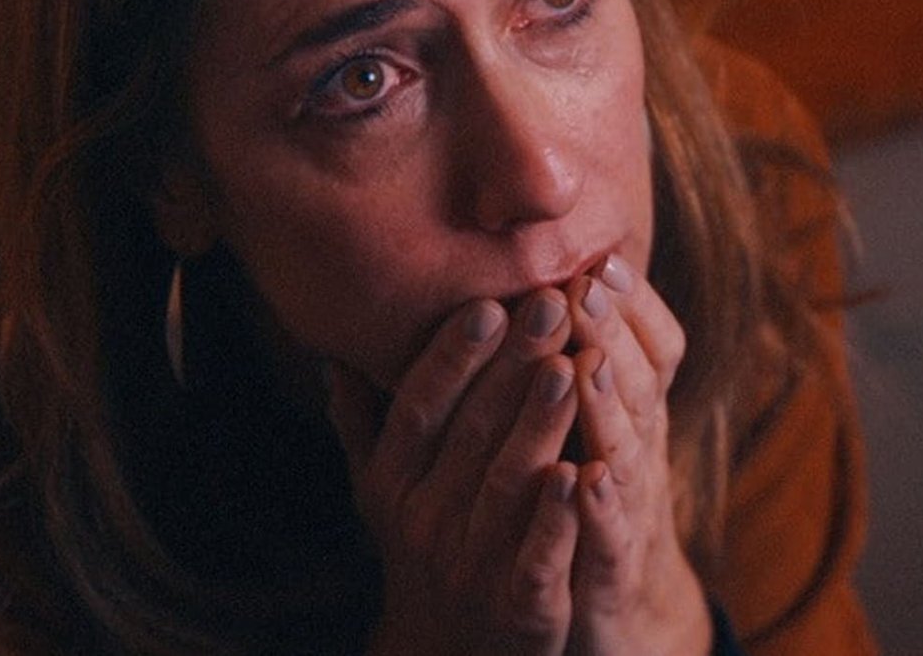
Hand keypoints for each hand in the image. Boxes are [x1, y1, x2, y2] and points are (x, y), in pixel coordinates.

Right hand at [327, 291, 582, 654]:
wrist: (452, 655)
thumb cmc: (426, 546)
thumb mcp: (381, 491)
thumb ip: (363, 424)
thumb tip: (334, 357)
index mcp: (392, 485)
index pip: (419, 409)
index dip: (451, 358)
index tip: (486, 303)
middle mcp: (423, 522)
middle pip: (470, 435)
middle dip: (511, 366)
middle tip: (549, 302)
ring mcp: (469, 566)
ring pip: (507, 486)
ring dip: (538, 426)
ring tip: (572, 366)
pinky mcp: (519, 610)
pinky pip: (539, 557)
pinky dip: (561, 518)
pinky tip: (587, 472)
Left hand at [561, 254, 711, 655]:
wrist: (622, 607)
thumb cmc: (594, 493)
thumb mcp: (596, 418)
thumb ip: (584, 353)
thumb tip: (557, 267)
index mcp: (635, 409)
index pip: (648, 344)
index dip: (630, 302)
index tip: (598, 255)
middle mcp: (643, 449)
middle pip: (638, 384)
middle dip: (613, 334)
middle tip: (583, 286)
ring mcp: (633, 509)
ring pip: (627, 451)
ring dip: (608, 407)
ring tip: (585, 366)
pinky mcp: (613, 569)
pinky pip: (610, 536)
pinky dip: (599, 508)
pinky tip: (582, 478)